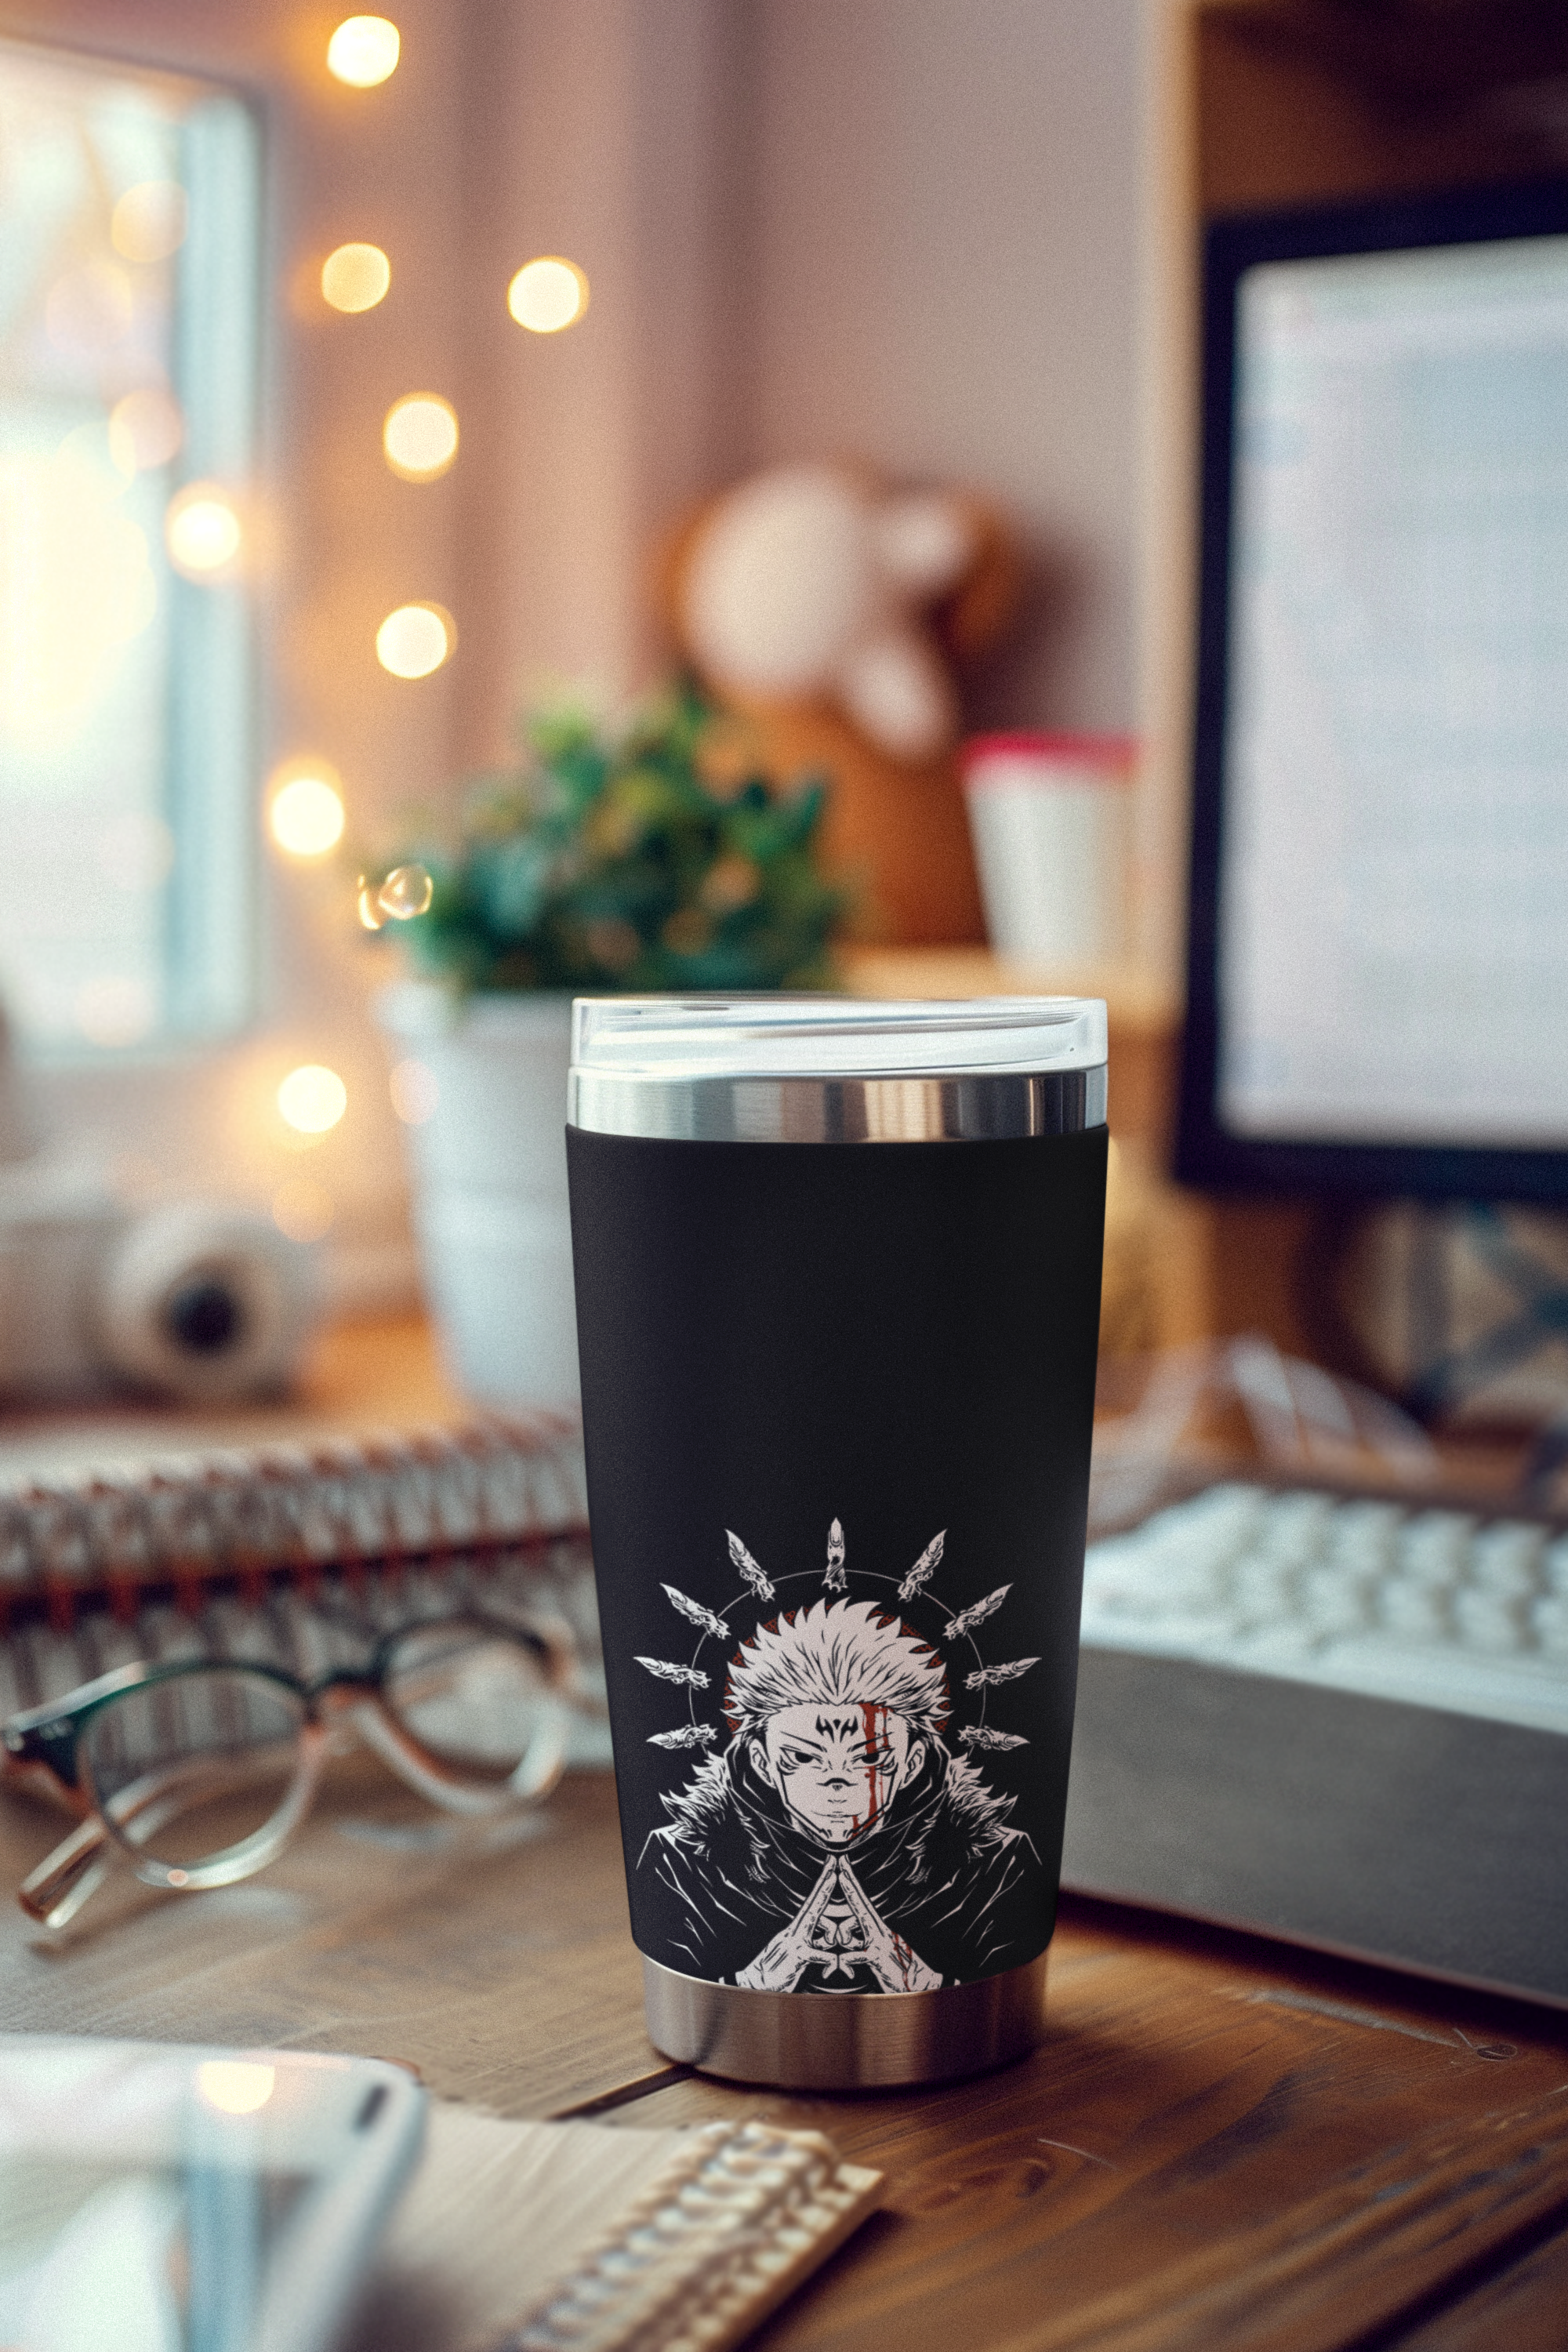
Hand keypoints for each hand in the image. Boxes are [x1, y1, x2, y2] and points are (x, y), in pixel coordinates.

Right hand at [737, 1857, 841, 1990]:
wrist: (754, 1984)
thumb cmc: (779, 1970)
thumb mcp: (800, 1952)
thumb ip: (816, 1943)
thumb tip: (830, 1938)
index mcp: (796, 1929)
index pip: (813, 1903)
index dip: (822, 1885)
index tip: (830, 1867)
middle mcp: (794, 1931)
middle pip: (813, 1903)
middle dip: (825, 1884)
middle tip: (834, 1864)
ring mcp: (794, 1942)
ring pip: (821, 1925)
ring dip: (834, 1935)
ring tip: (837, 1953)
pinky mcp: (796, 1957)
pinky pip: (817, 1953)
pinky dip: (829, 1959)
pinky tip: (835, 1965)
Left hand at [835, 1857, 940, 1992]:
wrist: (923, 1984)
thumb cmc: (898, 1969)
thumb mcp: (874, 1952)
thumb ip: (858, 1942)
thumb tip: (842, 1938)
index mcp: (878, 1929)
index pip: (861, 1902)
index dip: (852, 1885)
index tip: (843, 1869)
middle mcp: (880, 1931)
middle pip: (861, 1906)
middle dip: (850, 1886)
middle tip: (840, 1867)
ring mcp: (880, 1944)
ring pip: (850, 1934)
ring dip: (841, 1943)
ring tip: (842, 1959)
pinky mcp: (879, 1959)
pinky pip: (858, 1955)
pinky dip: (848, 1960)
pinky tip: (843, 1963)